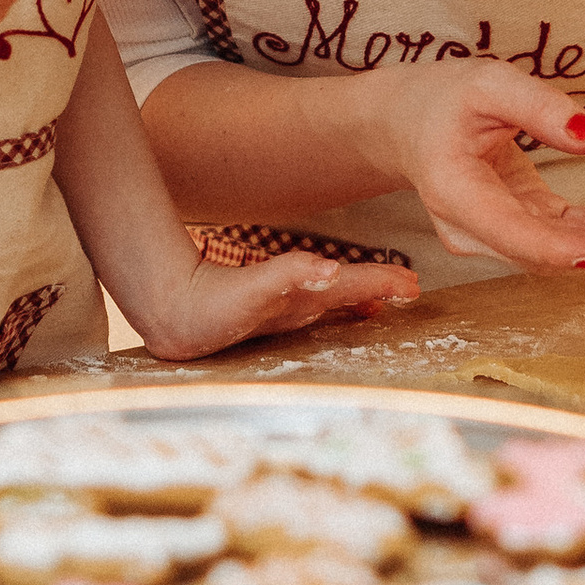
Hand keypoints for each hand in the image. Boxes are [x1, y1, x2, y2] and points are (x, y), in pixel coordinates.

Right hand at [126, 245, 420, 358]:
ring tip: (387, 292)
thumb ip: (290, 276)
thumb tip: (330, 268)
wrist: (172, 316)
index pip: (351, 286)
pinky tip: (329, 285)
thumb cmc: (208, 309)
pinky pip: (301, 297)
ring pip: (330, 299)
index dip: (382, 283)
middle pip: (347, 293)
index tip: (413, 284)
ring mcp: (280, 307)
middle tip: (412, 286)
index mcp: (301, 299)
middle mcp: (297, 305)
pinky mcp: (262, 303)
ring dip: (360, 292)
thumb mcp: (252, 290)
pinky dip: (322, 290)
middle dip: (380, 288)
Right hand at [361, 61, 584, 275]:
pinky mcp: (513, 228)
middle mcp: (470, 228)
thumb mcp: (488, 84)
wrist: (407, 122)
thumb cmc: (441, 98)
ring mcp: (490, 235)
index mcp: (454, 192)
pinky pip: (559, 237)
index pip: (511, 231)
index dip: (559, 249)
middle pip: (540, 253)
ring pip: (554, 253)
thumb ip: (539, 109)